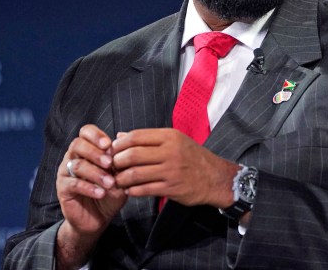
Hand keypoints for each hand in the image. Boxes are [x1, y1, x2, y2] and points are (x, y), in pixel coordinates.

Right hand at [56, 125, 126, 236]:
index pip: (85, 132)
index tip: (109, 144)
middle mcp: (73, 157)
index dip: (96, 135)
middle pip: (78, 144)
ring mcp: (65, 173)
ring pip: (77, 165)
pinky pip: (73, 184)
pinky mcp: (63, 189)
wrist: (98, 218)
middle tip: (110, 163)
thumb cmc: (110, 192)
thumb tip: (123, 137)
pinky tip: (101, 193)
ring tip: (110, 183)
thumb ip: (121, 158)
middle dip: (95, 152)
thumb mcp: (120, 175)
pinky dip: (89, 188)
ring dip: (96, 173)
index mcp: (87, 149)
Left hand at [112, 128, 239, 207]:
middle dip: (117, 161)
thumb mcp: (175, 140)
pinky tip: (129, 189)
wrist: (215, 177)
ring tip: (117, 180)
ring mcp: (171, 171)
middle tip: (112, 166)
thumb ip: (148, 138)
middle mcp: (170, 151)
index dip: (119, 144)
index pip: (136, 136)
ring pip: (136, 174)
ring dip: (121, 178)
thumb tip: (121, 136)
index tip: (112, 150)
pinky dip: (132, 190)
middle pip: (133, 155)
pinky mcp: (171, 188)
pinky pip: (144, 189)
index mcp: (170, 136)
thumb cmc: (193, 157)